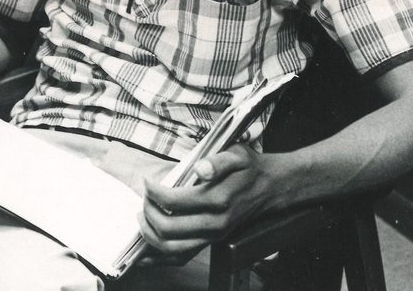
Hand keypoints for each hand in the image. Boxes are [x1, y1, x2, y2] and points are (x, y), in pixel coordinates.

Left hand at [137, 144, 281, 264]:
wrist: (269, 188)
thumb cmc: (249, 168)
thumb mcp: (237, 154)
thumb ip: (218, 161)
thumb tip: (202, 168)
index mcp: (218, 199)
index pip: (174, 202)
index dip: (154, 192)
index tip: (147, 181)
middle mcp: (215, 223)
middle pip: (168, 228)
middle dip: (148, 212)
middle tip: (144, 197)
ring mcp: (213, 236)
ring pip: (171, 248)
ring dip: (150, 234)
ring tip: (143, 217)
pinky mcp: (211, 242)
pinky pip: (180, 257)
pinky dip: (159, 257)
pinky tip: (146, 248)